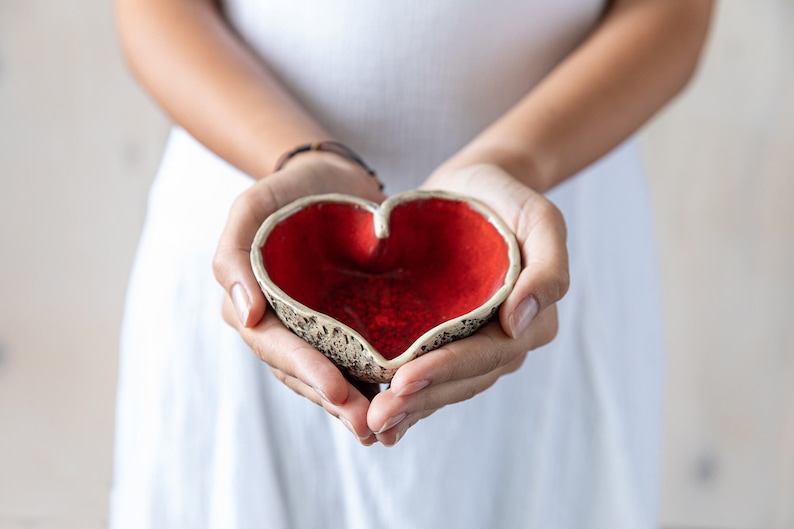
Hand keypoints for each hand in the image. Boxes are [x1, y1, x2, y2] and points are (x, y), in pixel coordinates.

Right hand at [213, 154, 385, 444]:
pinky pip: (352, 360)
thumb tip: (244, 317)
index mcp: (252, 305)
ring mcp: (311, 329)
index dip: (305, 370)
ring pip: (327, 375)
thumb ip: (235, 256)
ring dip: (351, 405)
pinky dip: (368, 384)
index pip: (275, 346)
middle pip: (301, 373)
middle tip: (368, 426)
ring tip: (383, 429)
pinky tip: (395, 405)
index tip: (338, 391)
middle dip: (333, 401)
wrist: (331, 180)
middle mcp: (279, 325)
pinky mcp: (343, 326)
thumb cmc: (289, 190)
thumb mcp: (253, 206)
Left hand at [366, 163, 569, 445]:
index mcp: (532, 321)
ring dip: (410, 408)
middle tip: (377, 418)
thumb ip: (547, 268)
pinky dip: (407, 398)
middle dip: (420, 400)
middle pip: (463, 380)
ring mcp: (475, 344)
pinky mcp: (447, 340)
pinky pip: (431, 375)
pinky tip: (376, 416)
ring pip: (445, 387)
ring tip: (371, 424)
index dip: (446, 370)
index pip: (487, 354)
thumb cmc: (508, 199)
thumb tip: (521, 320)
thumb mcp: (540, 218)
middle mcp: (506, 341)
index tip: (404, 380)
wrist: (476, 187)